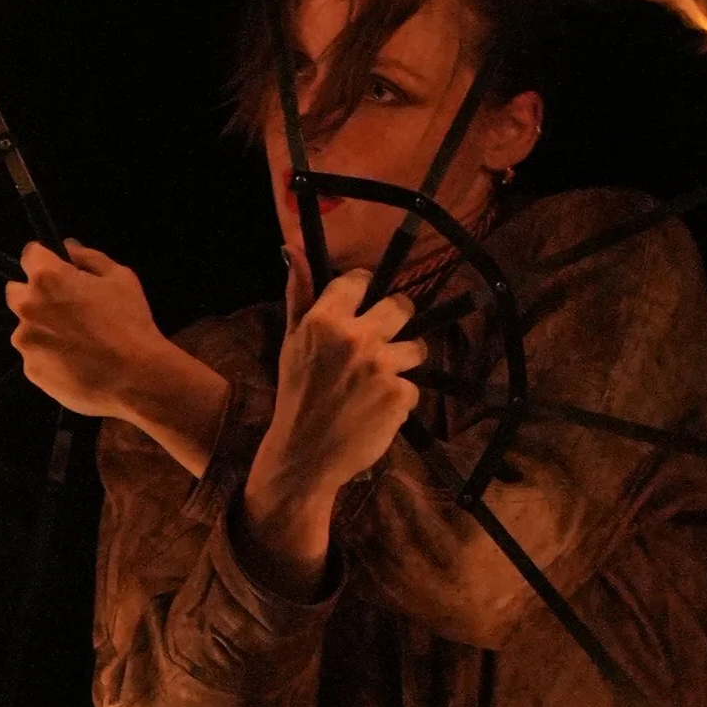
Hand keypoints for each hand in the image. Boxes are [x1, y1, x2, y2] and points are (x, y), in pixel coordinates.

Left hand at [6, 240, 163, 416]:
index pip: (29, 255)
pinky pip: (35, 355)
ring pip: (25, 327)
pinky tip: (74, 362)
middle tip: (64, 307)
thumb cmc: (130, 323)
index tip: (57, 269)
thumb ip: (90, 258)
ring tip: (74, 342)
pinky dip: (48, 356)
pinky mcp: (30, 370)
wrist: (135, 379)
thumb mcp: (121, 278)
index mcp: (48, 278)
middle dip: (34, 294)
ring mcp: (25, 341)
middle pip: (16, 292)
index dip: (44, 259)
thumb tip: (68, 247)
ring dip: (42, 328)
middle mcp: (27, 307)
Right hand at [239, 268, 423, 592]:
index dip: (364, 290)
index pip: (360, 280)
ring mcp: (380, 367)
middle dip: (397, 319)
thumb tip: (293, 250)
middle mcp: (354, 338)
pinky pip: (413, 385)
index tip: (363, 302)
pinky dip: (399, 398)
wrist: (305, 456)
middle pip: (401, 306)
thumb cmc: (296, 397)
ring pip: (415, 347)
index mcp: (323, 321)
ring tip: (376, 383)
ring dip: (402, 363)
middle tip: (382, 340)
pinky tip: (375, 410)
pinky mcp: (400, 395)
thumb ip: (298, 296)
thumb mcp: (291, 344)